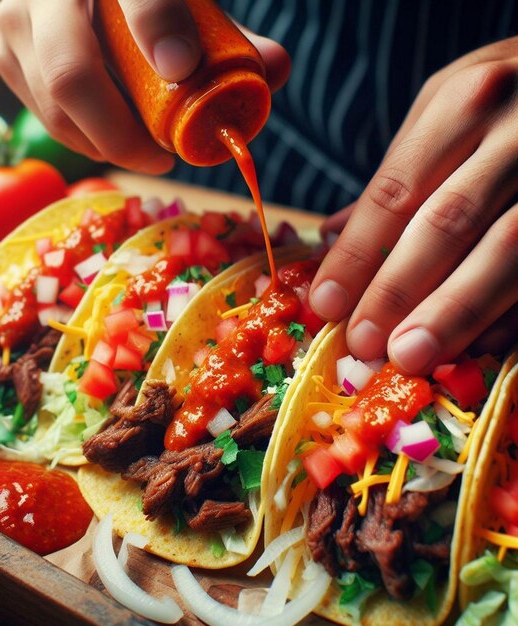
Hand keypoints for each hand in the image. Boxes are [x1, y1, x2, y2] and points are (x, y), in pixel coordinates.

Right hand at [0, 0, 289, 172]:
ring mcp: (17, 22)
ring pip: (57, 107)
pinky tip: (115, 138)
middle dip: (124, 135)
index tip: (183, 69)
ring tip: (146, 151)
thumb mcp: (190, 9)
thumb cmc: (150, 10)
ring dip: (106, 144)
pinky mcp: (8, 57)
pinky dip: (86, 139)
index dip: (157, 25)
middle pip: (73, 74)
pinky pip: (46, 117)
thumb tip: (276, 70)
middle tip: (162, 157)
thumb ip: (231, 38)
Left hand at [311, 37, 517, 372]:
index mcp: (464, 103)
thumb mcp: (450, 114)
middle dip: (398, 290)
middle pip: (445, 223)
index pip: (394, 192)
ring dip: (454, 311)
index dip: (357, 254)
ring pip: (506, 248)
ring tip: (411, 356)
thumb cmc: (509, 102)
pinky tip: (481, 344)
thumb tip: (330, 235)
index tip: (326, 303)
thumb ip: (397, 177)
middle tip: (363, 343)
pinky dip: (512, 312)